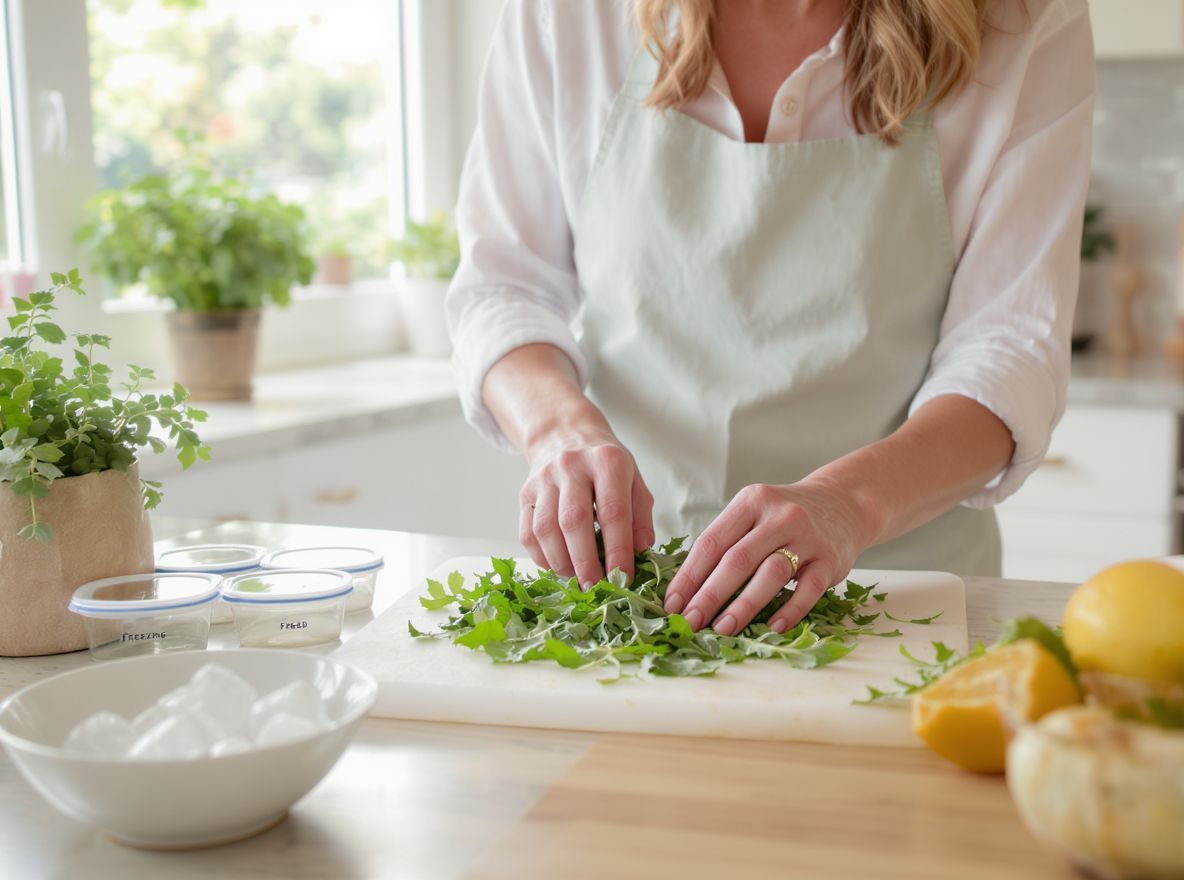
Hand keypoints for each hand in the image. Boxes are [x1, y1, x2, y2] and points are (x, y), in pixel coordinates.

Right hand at [520, 424, 655, 587]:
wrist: (565, 435)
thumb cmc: (605, 466)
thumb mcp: (634, 481)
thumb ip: (640, 517)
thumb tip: (641, 554)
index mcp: (607, 461)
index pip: (613, 511)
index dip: (619, 549)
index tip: (625, 577)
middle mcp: (571, 466)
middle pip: (574, 521)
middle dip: (585, 561)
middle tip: (597, 587)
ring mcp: (543, 478)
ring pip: (545, 529)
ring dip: (562, 563)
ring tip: (578, 579)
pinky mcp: (524, 493)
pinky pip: (527, 533)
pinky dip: (542, 558)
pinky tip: (558, 566)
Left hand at [661, 480, 875, 634]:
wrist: (843, 504)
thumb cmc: (784, 518)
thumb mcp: (753, 514)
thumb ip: (726, 542)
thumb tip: (685, 589)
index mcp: (751, 502)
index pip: (712, 542)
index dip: (689, 576)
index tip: (672, 604)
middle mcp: (780, 515)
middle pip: (737, 559)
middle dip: (709, 595)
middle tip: (690, 622)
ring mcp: (807, 537)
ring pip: (770, 573)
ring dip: (744, 605)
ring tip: (723, 629)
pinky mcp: (830, 559)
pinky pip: (808, 589)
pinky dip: (789, 610)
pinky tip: (772, 627)